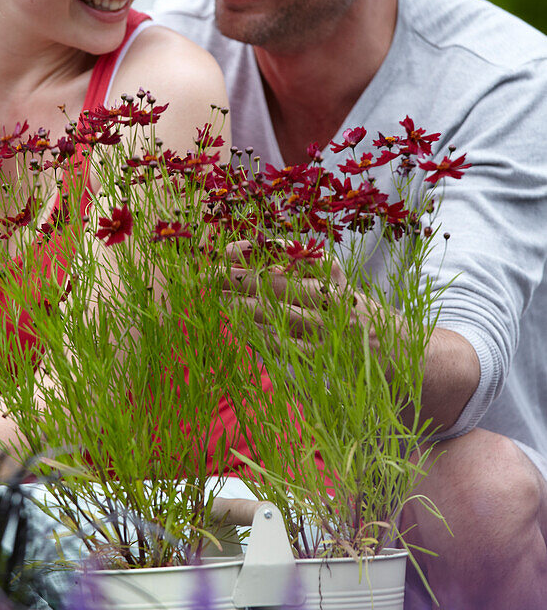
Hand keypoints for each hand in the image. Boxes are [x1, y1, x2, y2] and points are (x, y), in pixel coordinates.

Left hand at [222, 243, 401, 353]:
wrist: (400, 353)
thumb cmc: (353, 313)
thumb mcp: (334, 285)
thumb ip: (296, 272)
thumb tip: (242, 259)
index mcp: (335, 274)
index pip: (290, 254)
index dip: (256, 251)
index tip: (227, 251)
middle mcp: (335, 298)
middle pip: (281, 283)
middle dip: (242, 279)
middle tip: (210, 276)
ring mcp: (333, 330)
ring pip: (282, 314)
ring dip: (247, 308)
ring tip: (220, 302)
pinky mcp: (329, 359)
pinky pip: (289, 347)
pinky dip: (263, 337)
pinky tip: (243, 331)